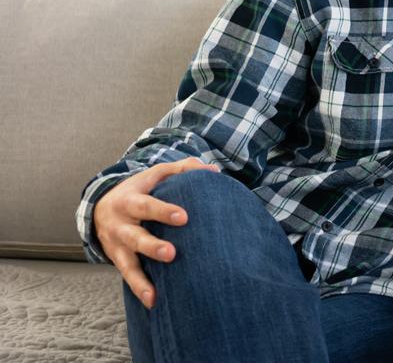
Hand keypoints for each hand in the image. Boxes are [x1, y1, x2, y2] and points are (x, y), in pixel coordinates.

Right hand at [93, 159, 220, 307]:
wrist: (100, 206)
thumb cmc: (139, 189)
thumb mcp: (155, 175)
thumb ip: (183, 170)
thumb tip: (213, 171)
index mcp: (130, 200)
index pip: (146, 205)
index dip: (163, 211)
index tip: (184, 217)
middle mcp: (120, 224)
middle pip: (134, 236)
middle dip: (151, 246)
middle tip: (171, 253)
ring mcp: (116, 244)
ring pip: (127, 262)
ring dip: (141, 279)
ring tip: (154, 293)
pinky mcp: (117, 259)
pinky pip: (127, 276)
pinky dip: (139, 289)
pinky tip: (153, 302)